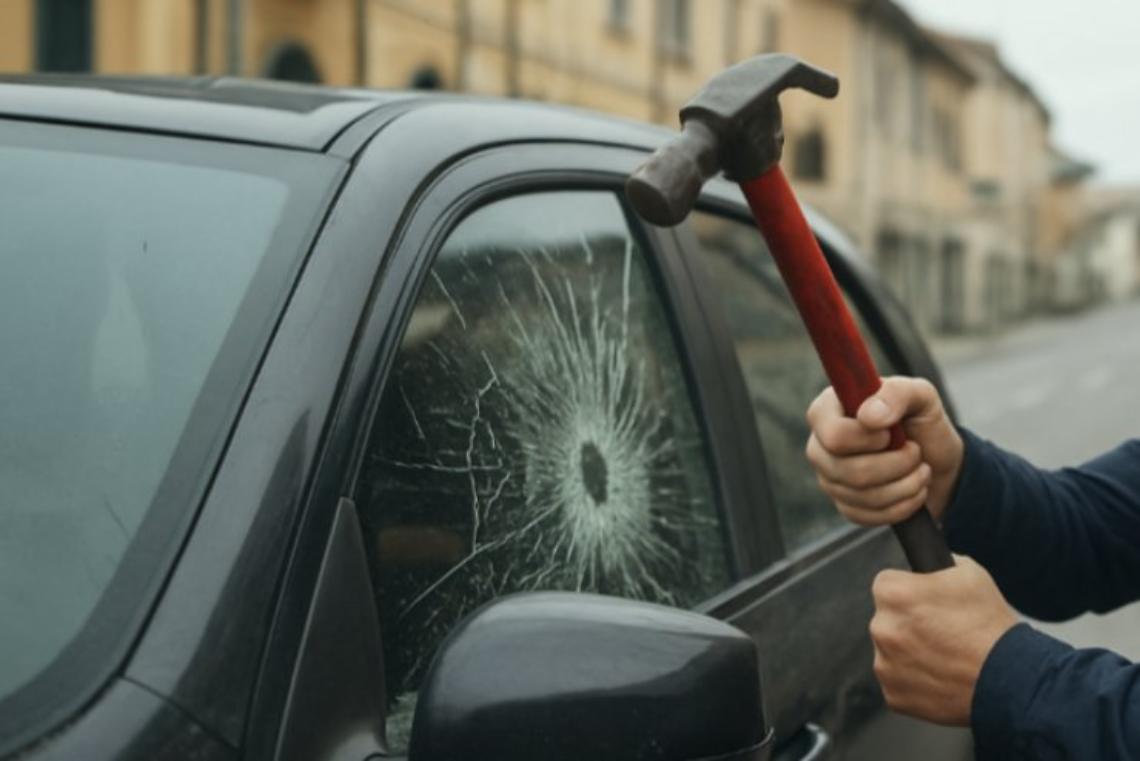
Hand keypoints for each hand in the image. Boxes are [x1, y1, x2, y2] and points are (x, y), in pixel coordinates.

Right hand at [805, 376, 963, 524]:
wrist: (937, 459)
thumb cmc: (922, 421)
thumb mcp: (920, 396)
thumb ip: (896, 394)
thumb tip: (869, 416)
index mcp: (829, 410)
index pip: (833, 435)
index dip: (866, 439)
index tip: (889, 433)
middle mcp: (821, 444)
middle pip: (848, 470)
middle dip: (895, 465)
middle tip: (915, 452)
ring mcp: (829, 477)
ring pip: (862, 496)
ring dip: (905, 485)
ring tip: (920, 469)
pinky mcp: (844, 505)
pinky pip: (868, 516)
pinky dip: (902, 505)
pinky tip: (913, 489)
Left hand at [870, 555, 1017, 725]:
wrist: (1010, 679)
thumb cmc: (989, 626)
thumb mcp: (968, 572)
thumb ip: (938, 563)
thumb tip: (928, 561)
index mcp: (893, 594)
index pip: (887, 583)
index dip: (909, 589)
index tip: (925, 600)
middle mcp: (882, 629)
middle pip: (887, 617)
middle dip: (907, 621)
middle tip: (939, 630)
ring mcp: (885, 664)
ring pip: (891, 650)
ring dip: (908, 650)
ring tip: (944, 654)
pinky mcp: (893, 693)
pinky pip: (897, 679)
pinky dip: (913, 678)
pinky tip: (940, 674)